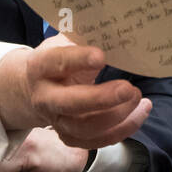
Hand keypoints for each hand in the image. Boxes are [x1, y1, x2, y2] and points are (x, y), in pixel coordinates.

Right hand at [0, 33, 150, 147]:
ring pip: (86, 128)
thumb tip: (116, 29)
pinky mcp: (70, 137)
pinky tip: (140, 113)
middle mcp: (45, 98)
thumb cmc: (57, 61)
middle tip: (128, 89)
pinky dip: (122, 129)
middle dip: (102, 99)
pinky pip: (97, 141)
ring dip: (118, 116)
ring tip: (138, 98)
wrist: (31, 89)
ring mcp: (57, 121)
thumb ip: (84, 39)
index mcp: (40, 67)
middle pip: (71, 104)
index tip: (101, 56)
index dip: (78, 59)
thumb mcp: (63, 43)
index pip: (57, 63)